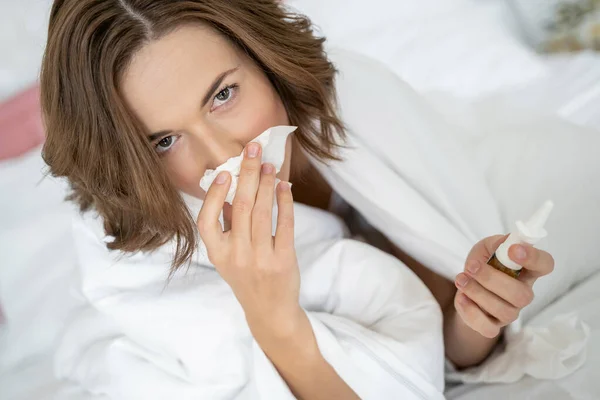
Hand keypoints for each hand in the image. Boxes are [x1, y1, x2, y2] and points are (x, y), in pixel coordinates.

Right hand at [197, 142, 302, 336]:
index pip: (206, 221)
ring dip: (266, 184)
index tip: (226, 172)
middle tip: (253, 149)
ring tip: (269, 164)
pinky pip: (284, 225)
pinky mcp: (283, 260)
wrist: (270, 312)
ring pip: (261, 212)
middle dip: (247, 174)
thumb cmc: (246, 279)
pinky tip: (285, 186)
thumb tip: (230, 188)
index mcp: (217, 254)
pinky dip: (284, 202)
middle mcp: (236, 256)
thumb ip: (226, 226)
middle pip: (240, 207)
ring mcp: (260, 259)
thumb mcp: (228, 258)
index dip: (215, 194)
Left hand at [453, 235, 554, 337]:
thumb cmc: (482, 263)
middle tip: (472, 267)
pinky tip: (462, 297)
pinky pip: (488, 328)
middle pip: (522, 295)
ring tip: (461, 279)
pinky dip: (472, 313)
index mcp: (527, 270)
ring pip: (505, 312)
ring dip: (478, 293)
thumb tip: (505, 244)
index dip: (534, 258)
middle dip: (492, 279)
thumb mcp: (486, 247)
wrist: (465, 285)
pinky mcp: (493, 325)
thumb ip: (497, 244)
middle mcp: (524, 293)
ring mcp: (510, 312)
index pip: (545, 264)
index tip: (513, 250)